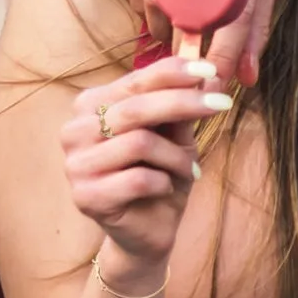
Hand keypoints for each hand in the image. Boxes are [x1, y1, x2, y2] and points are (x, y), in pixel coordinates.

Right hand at [62, 56, 228, 278]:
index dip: (174, 72)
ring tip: (189, 168)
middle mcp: (74, 131)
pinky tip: (167, 187)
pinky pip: (138, 180)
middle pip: (135, 108)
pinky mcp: (85, 197)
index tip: (212, 70)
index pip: (135, 80)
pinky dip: (165, 181)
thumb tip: (210, 74)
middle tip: (223, 103)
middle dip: (185, 103)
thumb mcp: (177, 132)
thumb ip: (183, 104)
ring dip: (177, 156)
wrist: (149, 227)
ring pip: (139, 143)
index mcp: (91, 105)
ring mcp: (75, 165)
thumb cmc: (162, 170)